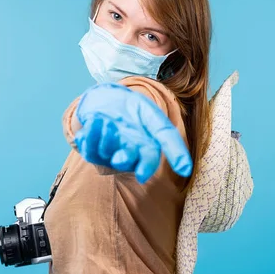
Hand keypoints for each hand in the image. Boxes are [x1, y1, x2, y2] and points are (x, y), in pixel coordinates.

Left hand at [73, 82, 191, 182]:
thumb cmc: (138, 112)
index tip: (142, 175)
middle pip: (125, 163)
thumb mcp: (157, 121)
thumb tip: (186, 170)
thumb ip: (171, 142)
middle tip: (119, 154)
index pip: (147, 162)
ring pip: (104, 153)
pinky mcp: (92, 149)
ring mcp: (108, 153)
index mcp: (146, 150)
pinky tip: (93, 122)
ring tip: (105, 121)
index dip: (145, 169)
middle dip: (123, 159)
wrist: (112, 98)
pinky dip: (89, 136)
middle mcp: (128, 155)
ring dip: (104, 138)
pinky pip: (87, 149)